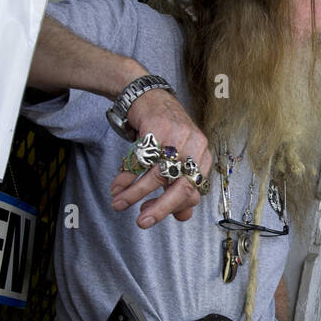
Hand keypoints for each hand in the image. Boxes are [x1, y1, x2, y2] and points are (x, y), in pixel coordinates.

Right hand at [109, 89, 212, 227]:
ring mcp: (177, 136)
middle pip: (180, 185)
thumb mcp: (179, 160)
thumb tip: (182, 217)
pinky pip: (140, 158)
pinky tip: (117, 186)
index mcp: (203, 158)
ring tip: (118, 203)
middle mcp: (195, 147)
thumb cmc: (167, 134)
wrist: (152, 98)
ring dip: (134, 193)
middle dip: (160, 207)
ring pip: (156, 173)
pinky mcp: (157, 126)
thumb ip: (181, 189)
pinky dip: (126, 175)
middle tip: (142, 222)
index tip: (152, 215)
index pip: (193, 192)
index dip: (173, 208)